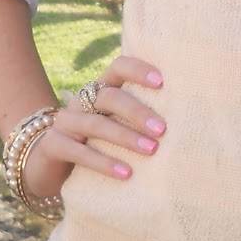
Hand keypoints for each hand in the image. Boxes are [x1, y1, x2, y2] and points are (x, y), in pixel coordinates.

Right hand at [23, 54, 164, 200]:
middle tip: (162, 130)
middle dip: (137, 112)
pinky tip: (125, 173)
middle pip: (109, 97)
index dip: (138, 70)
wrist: (51, 166)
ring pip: (96, 125)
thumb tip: (188, 120)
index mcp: (101, 89)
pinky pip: (79, 152)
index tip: (162, 82)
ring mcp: (65, 122)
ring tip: (151, 151)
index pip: (118, 67)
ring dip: (125, 137)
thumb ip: (140, 119)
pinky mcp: (53, 145)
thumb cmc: (98, 144)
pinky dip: (104, 162)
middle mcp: (81, 101)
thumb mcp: (117, 126)